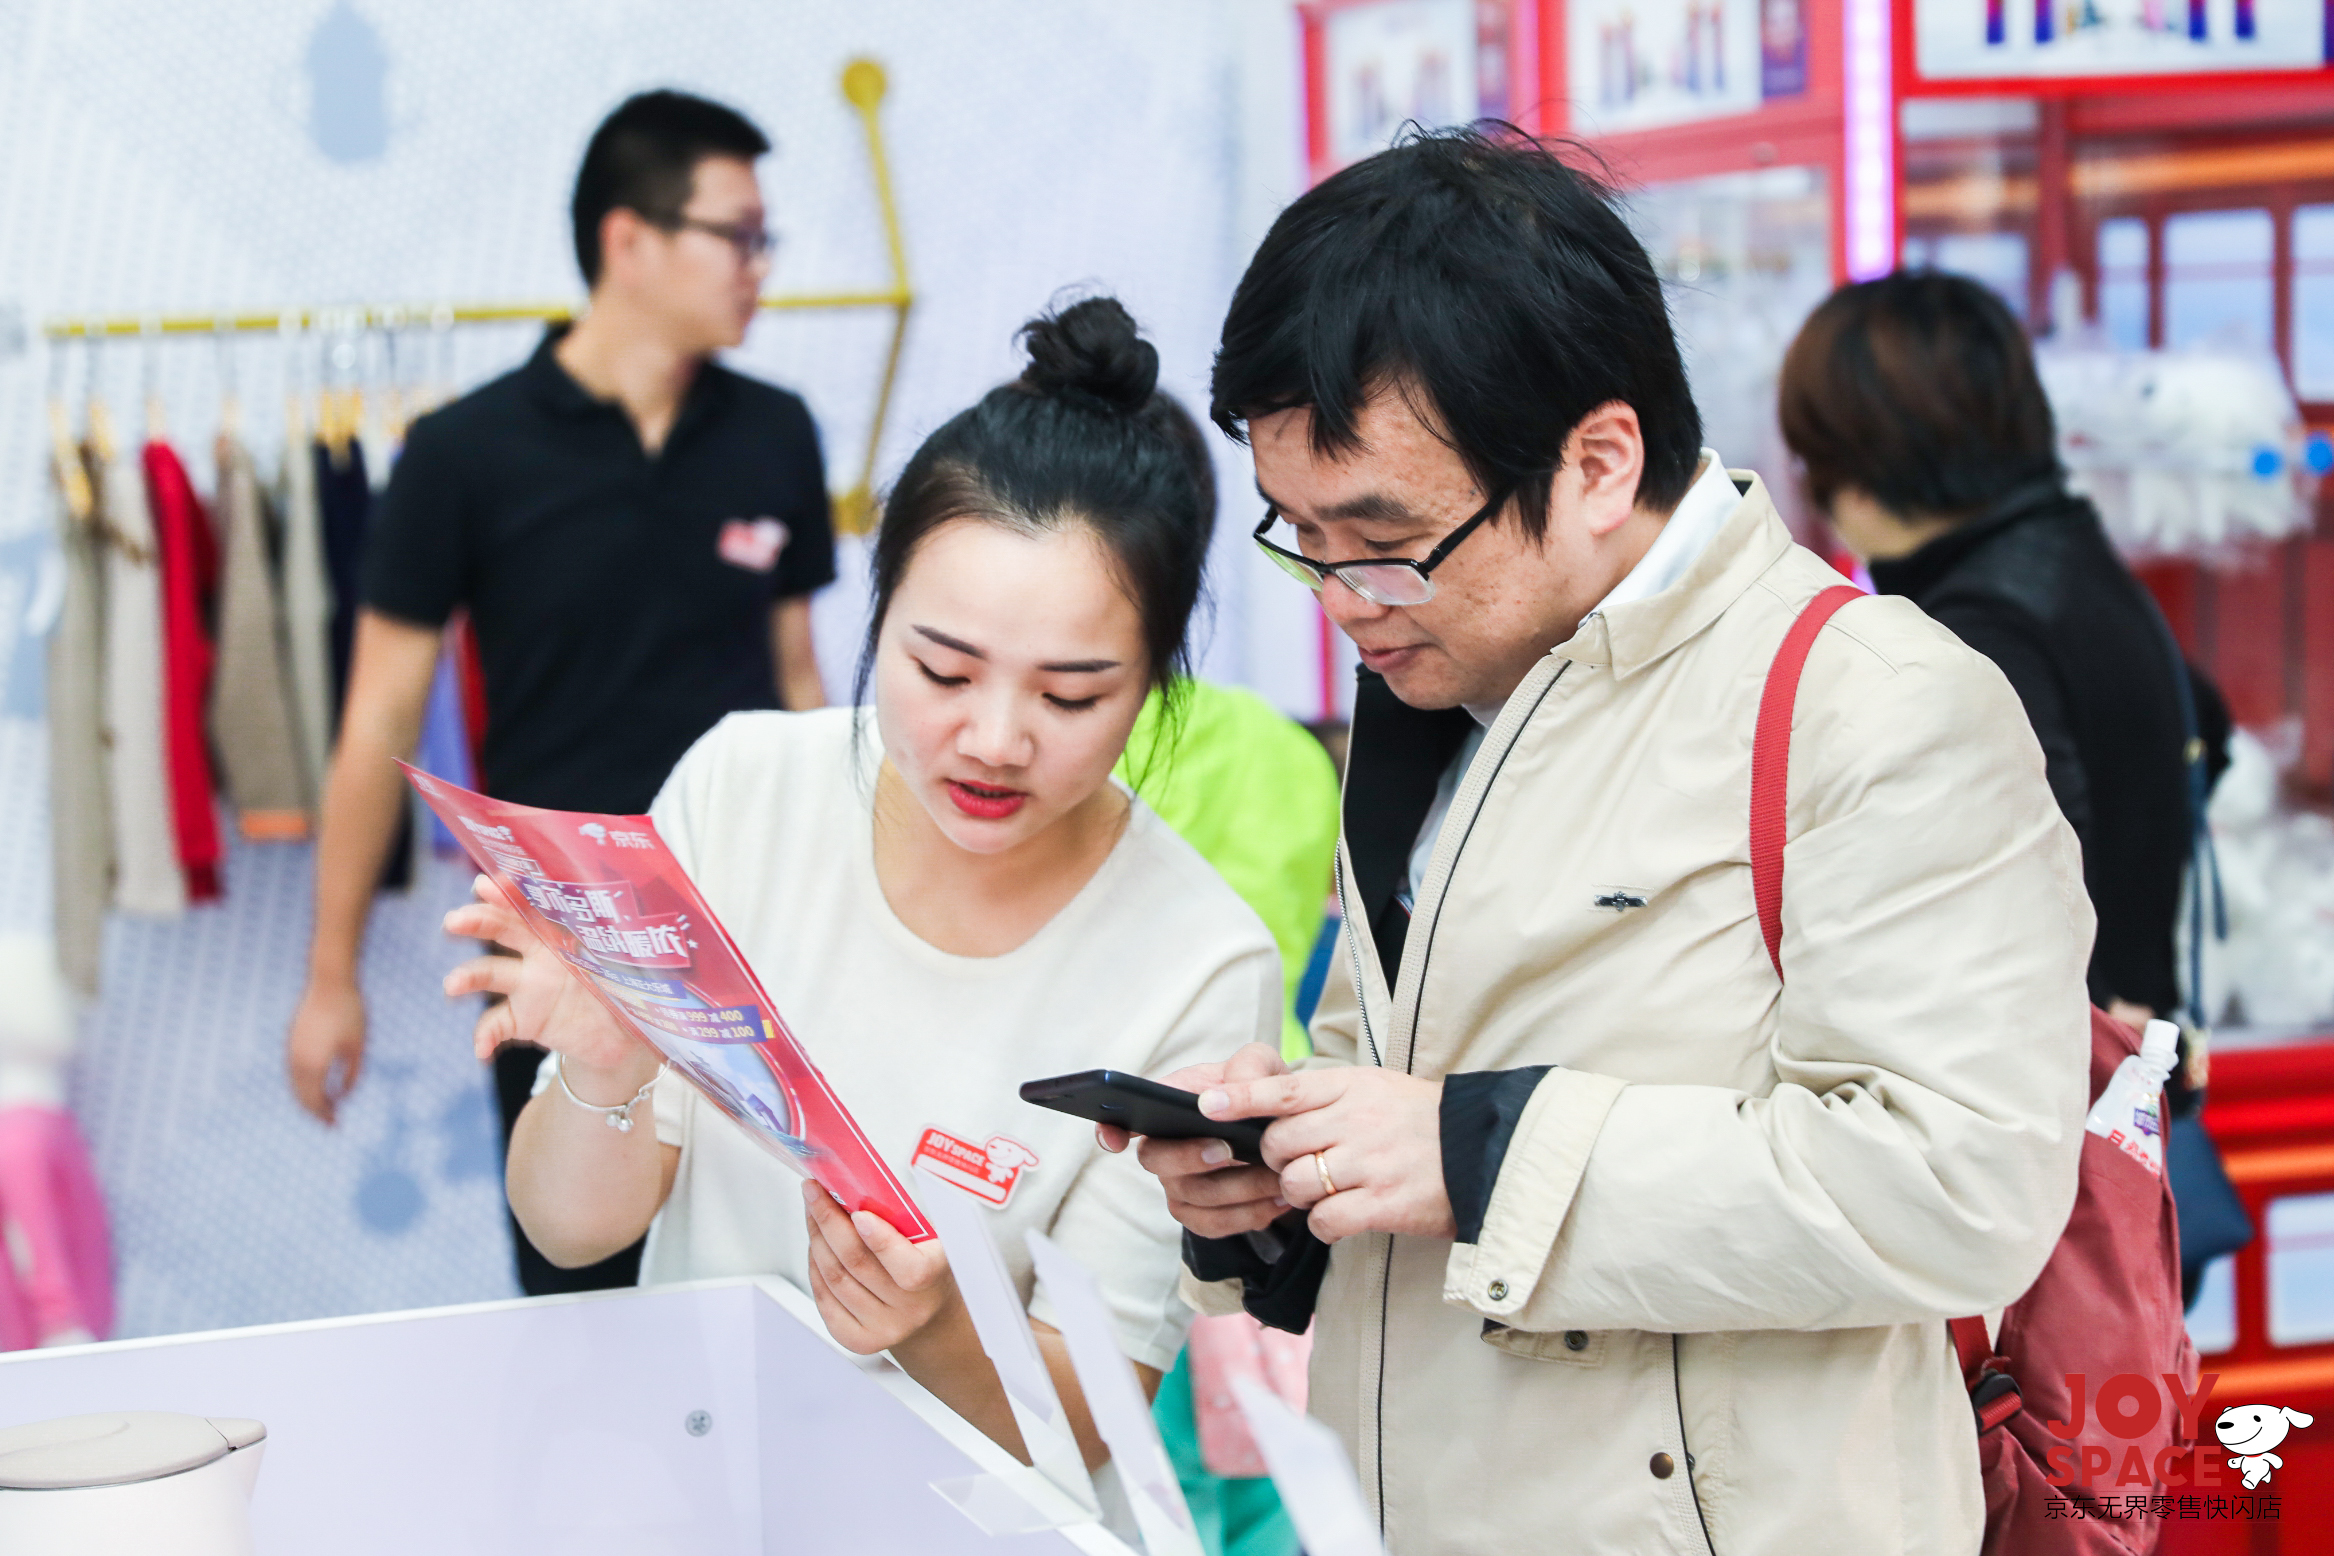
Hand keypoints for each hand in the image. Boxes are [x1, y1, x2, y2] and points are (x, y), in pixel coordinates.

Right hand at [287, 975, 366, 1124]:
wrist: (330, 982)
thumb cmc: (350, 1014)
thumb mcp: (358, 1047)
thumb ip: (352, 1075)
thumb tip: (343, 1096)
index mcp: (314, 1065)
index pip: (315, 1101)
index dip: (325, 1115)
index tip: (336, 1125)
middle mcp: (296, 1061)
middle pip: (302, 1097)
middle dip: (316, 1112)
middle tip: (331, 1122)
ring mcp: (290, 1049)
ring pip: (295, 1084)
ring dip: (308, 1098)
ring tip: (326, 1106)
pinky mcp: (291, 1040)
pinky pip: (294, 1071)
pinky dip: (303, 1083)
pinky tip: (318, 1084)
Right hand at [440, 876, 652, 1087]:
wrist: (622, 1039)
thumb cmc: (629, 992)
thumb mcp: (637, 968)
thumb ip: (639, 950)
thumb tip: (663, 930)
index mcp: (566, 934)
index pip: (536, 907)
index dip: (513, 893)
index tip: (491, 882)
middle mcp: (540, 955)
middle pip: (503, 930)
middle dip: (478, 921)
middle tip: (453, 921)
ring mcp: (527, 987)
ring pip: (490, 973)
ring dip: (467, 976)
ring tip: (452, 985)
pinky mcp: (523, 1020)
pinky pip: (495, 1024)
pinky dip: (483, 1037)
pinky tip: (480, 1051)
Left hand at [803, 1179, 954, 1353]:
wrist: (927, 1309)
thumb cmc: (925, 1260)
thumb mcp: (928, 1236)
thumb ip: (898, 1220)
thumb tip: (853, 1192)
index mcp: (934, 1277)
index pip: (908, 1266)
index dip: (880, 1240)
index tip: (858, 1213)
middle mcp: (909, 1309)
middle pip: (856, 1263)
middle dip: (828, 1221)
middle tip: (814, 1193)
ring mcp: (883, 1328)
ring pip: (834, 1278)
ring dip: (817, 1239)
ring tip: (813, 1212)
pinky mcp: (857, 1339)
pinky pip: (825, 1299)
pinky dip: (815, 1267)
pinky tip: (816, 1246)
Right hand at [1108, 1043, 1291, 1239]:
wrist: (1288, 1134)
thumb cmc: (1262, 1092)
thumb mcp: (1263, 1066)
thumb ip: (1250, 1065)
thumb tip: (1230, 1091)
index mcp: (1168, 1104)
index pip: (1123, 1117)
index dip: (1110, 1129)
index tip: (1114, 1138)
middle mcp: (1164, 1147)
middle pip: (1155, 1161)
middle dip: (1188, 1157)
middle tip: (1227, 1150)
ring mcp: (1179, 1184)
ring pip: (1192, 1197)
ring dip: (1237, 1189)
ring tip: (1274, 1175)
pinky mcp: (1201, 1215)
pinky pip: (1215, 1224)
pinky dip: (1250, 1214)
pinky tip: (1278, 1200)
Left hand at [1208, 1067, 1454, 1244]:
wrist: (1483, 1152)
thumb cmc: (1421, 1121)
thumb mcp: (1375, 1088)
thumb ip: (1325, 1096)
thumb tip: (1268, 1111)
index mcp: (1351, 1087)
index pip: (1283, 1089)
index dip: (1240, 1097)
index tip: (1205, 1104)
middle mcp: (1357, 1121)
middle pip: (1280, 1144)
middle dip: (1277, 1161)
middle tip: (1298, 1165)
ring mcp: (1370, 1163)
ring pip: (1297, 1184)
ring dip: (1300, 1195)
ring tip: (1326, 1191)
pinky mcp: (1384, 1204)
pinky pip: (1326, 1221)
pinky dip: (1325, 1225)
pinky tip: (1341, 1218)